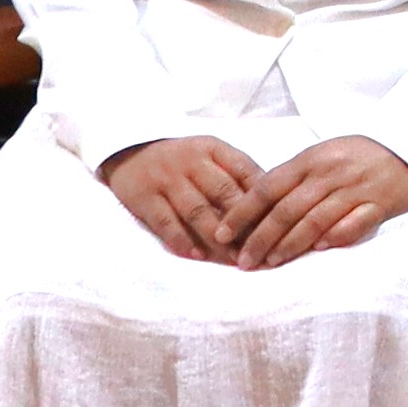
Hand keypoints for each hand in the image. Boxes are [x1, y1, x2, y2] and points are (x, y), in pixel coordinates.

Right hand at [101, 134, 264, 261]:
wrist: (129, 151)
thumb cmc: (181, 159)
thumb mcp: (210, 154)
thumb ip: (236, 173)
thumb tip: (272, 202)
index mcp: (213, 148)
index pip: (245, 171)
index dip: (263, 198)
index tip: (278, 223)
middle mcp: (191, 162)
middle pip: (224, 192)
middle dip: (244, 223)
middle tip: (260, 248)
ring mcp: (167, 180)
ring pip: (197, 210)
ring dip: (216, 237)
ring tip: (233, 258)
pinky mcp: (144, 198)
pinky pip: (165, 221)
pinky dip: (181, 239)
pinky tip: (197, 255)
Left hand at [225, 136, 407, 269]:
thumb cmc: (355, 156)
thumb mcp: (320, 156)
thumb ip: (291, 178)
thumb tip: (253, 208)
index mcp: (310, 160)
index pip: (267, 187)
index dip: (242, 212)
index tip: (221, 234)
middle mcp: (329, 174)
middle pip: (287, 209)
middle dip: (261, 238)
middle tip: (243, 262)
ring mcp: (355, 188)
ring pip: (315, 219)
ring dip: (290, 244)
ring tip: (271, 263)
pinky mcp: (379, 203)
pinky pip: (355, 222)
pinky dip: (337, 236)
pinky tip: (321, 249)